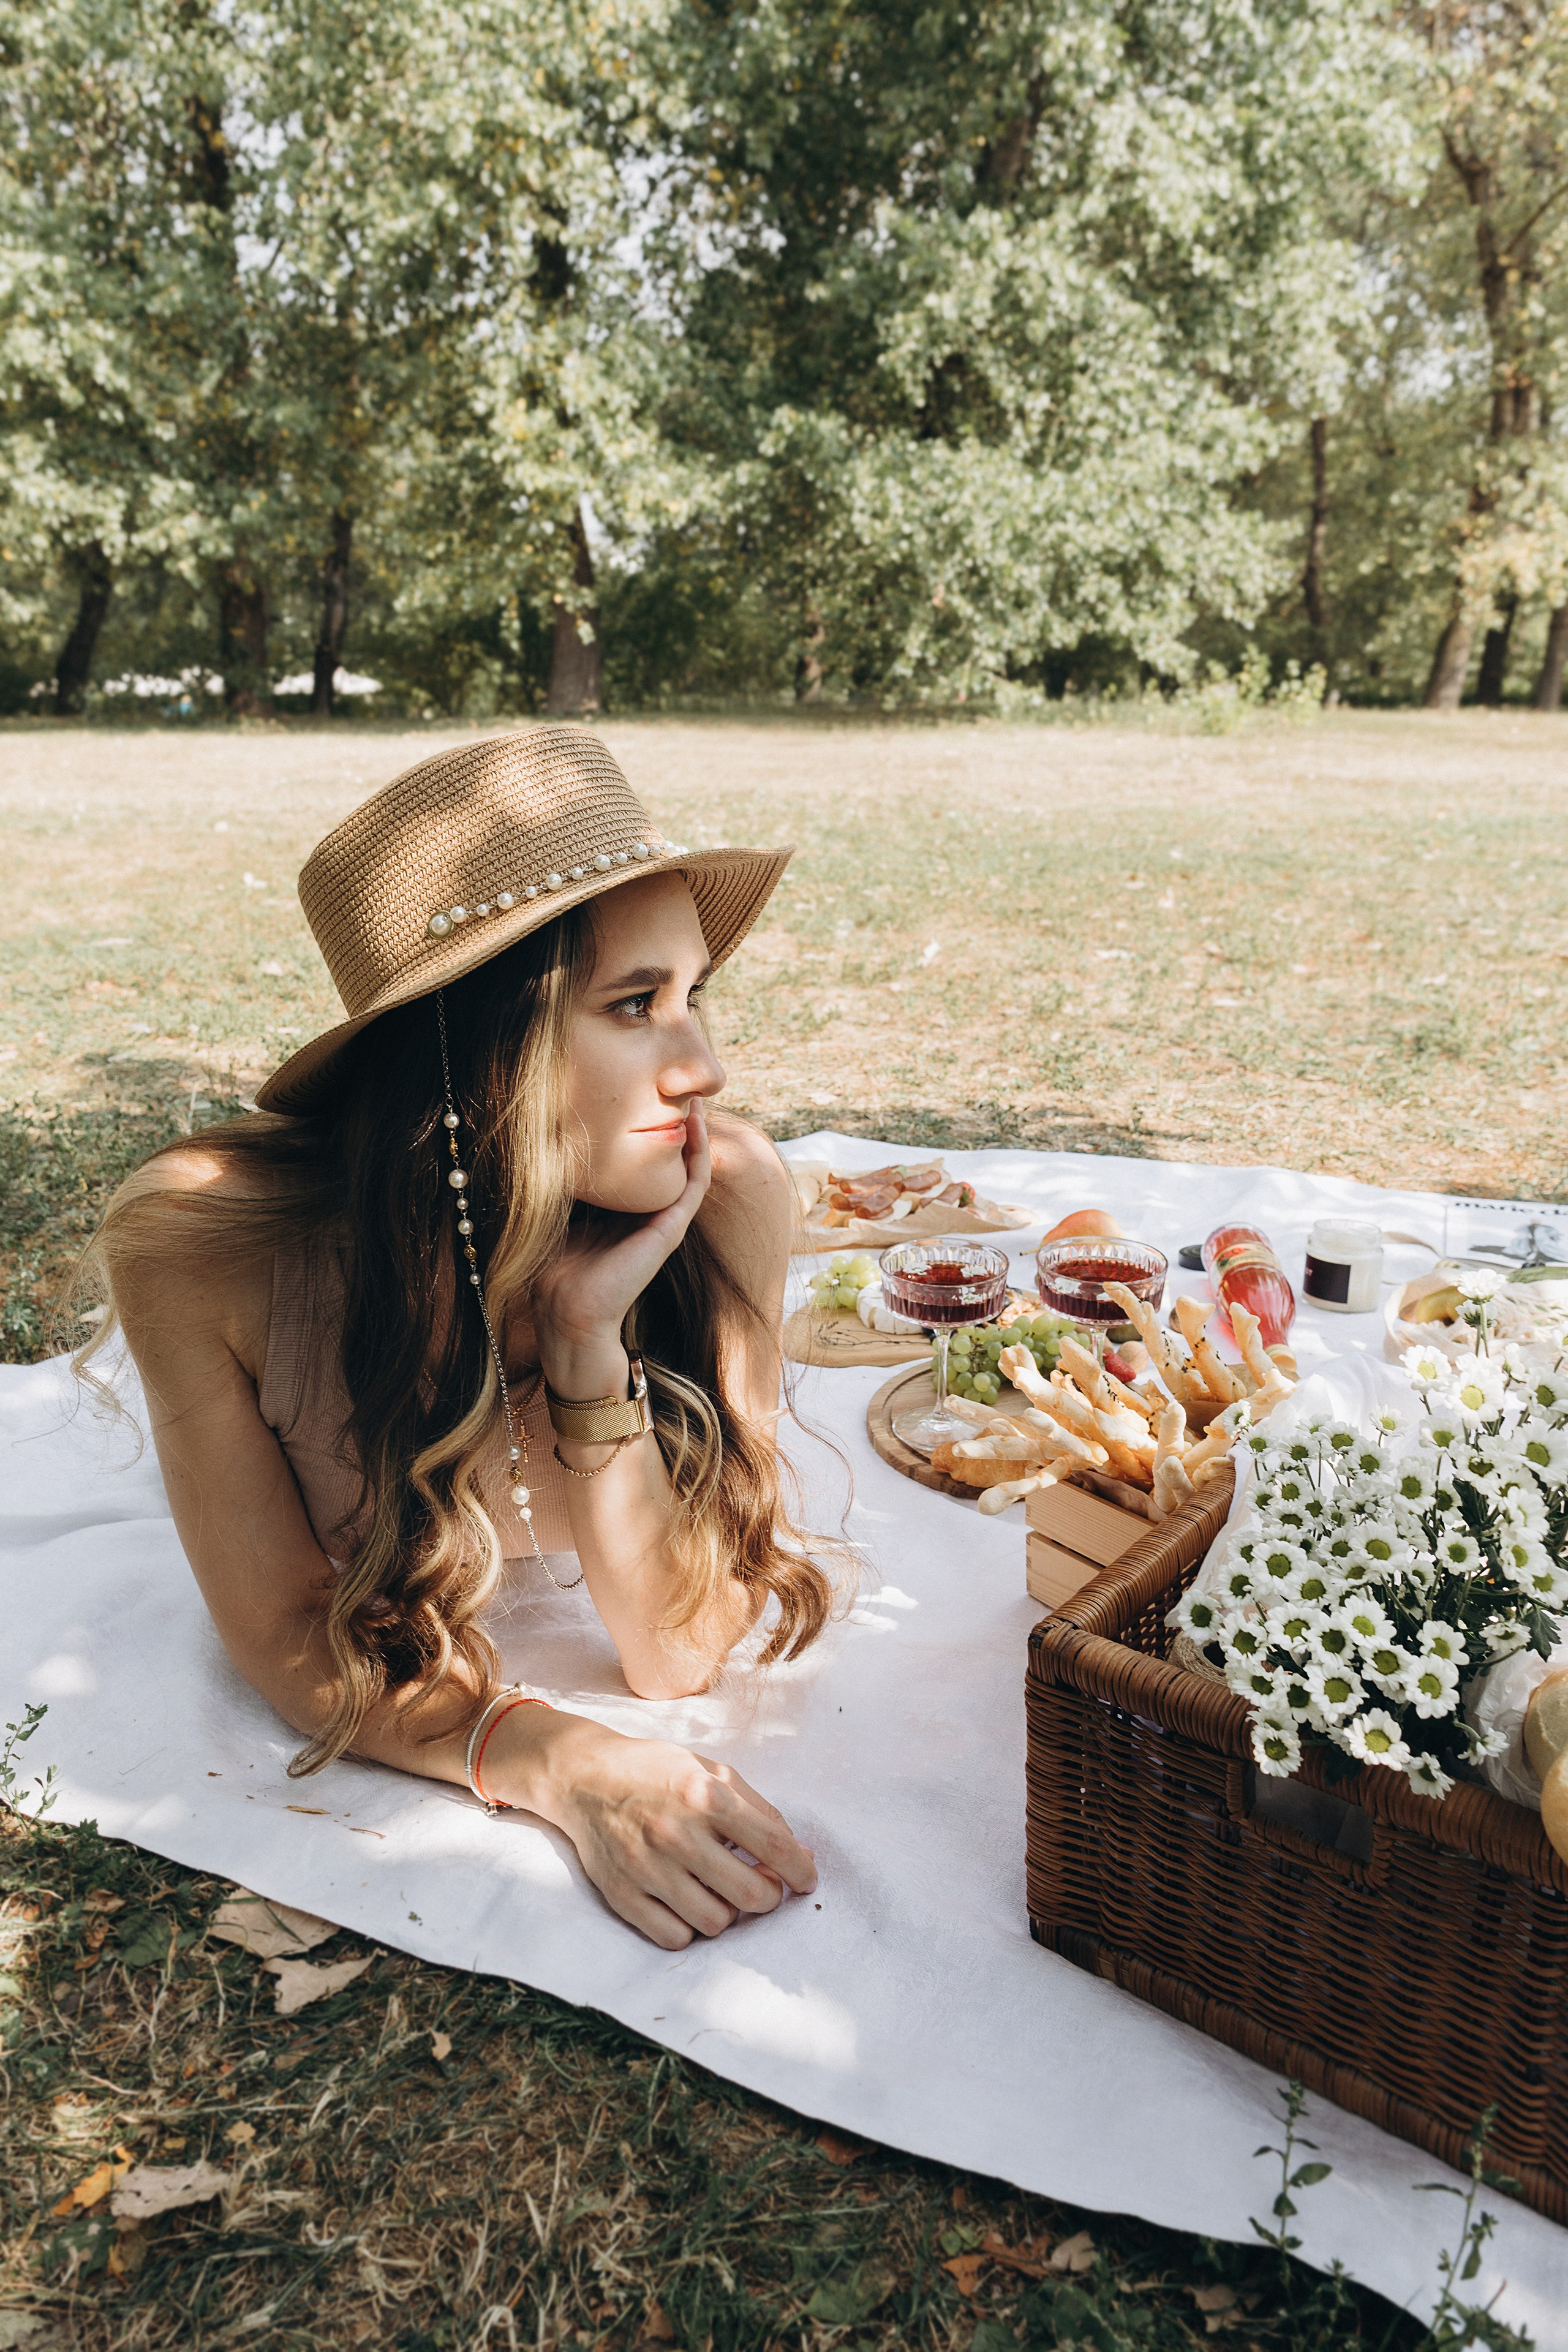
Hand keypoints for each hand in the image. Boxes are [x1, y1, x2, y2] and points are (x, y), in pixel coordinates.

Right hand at [506, 1708, 816, 1947]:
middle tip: (762, 1887)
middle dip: (768, 1897)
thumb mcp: (713, 1772)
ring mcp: (646, 1867)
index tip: (806, 1880)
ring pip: (715, 1923)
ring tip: (720, 1891)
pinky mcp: (622, 1894)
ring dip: (728, 1913)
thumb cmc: (657, 1772)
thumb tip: (802, 1855)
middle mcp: (676, 1832)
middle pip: (750, 1894)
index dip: (800, 1870)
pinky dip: (690, 1928)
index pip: (772, 1845)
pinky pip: (675, 1937)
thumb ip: (760, 1812)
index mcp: (705, 1795)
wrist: (584, 1777)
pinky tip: (688, 1903)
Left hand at [529, 1104, 711, 1396]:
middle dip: (673, 1122)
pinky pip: (695, 1182)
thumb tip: (540, 1139)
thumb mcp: (558, 1211)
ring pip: (690, 1165)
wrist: (569, 1313)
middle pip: (669, 1158)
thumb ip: (564, 1182)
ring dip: (696, 1130)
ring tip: (693, 1096)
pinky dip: (699, 1151)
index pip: (642, 1162)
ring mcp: (664, 1220)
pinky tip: (696, 1122)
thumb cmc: (555, 1269)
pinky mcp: (671, 1228)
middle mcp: (648, 1212)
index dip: (645, 1128)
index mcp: (624, 1210)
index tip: (640, 1092)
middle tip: (673, 1083)